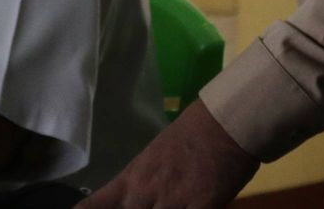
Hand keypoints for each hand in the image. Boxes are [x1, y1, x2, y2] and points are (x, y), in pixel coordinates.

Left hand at [81, 101, 258, 208]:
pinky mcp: (202, 208)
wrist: (227, 122)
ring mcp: (174, 203)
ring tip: (166, 206)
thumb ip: (144, 185)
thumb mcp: (157, 158)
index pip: (96, 205)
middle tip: (139, 206)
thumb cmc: (192, 135)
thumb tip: (137, 203)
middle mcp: (147, 193)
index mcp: (133, 178)